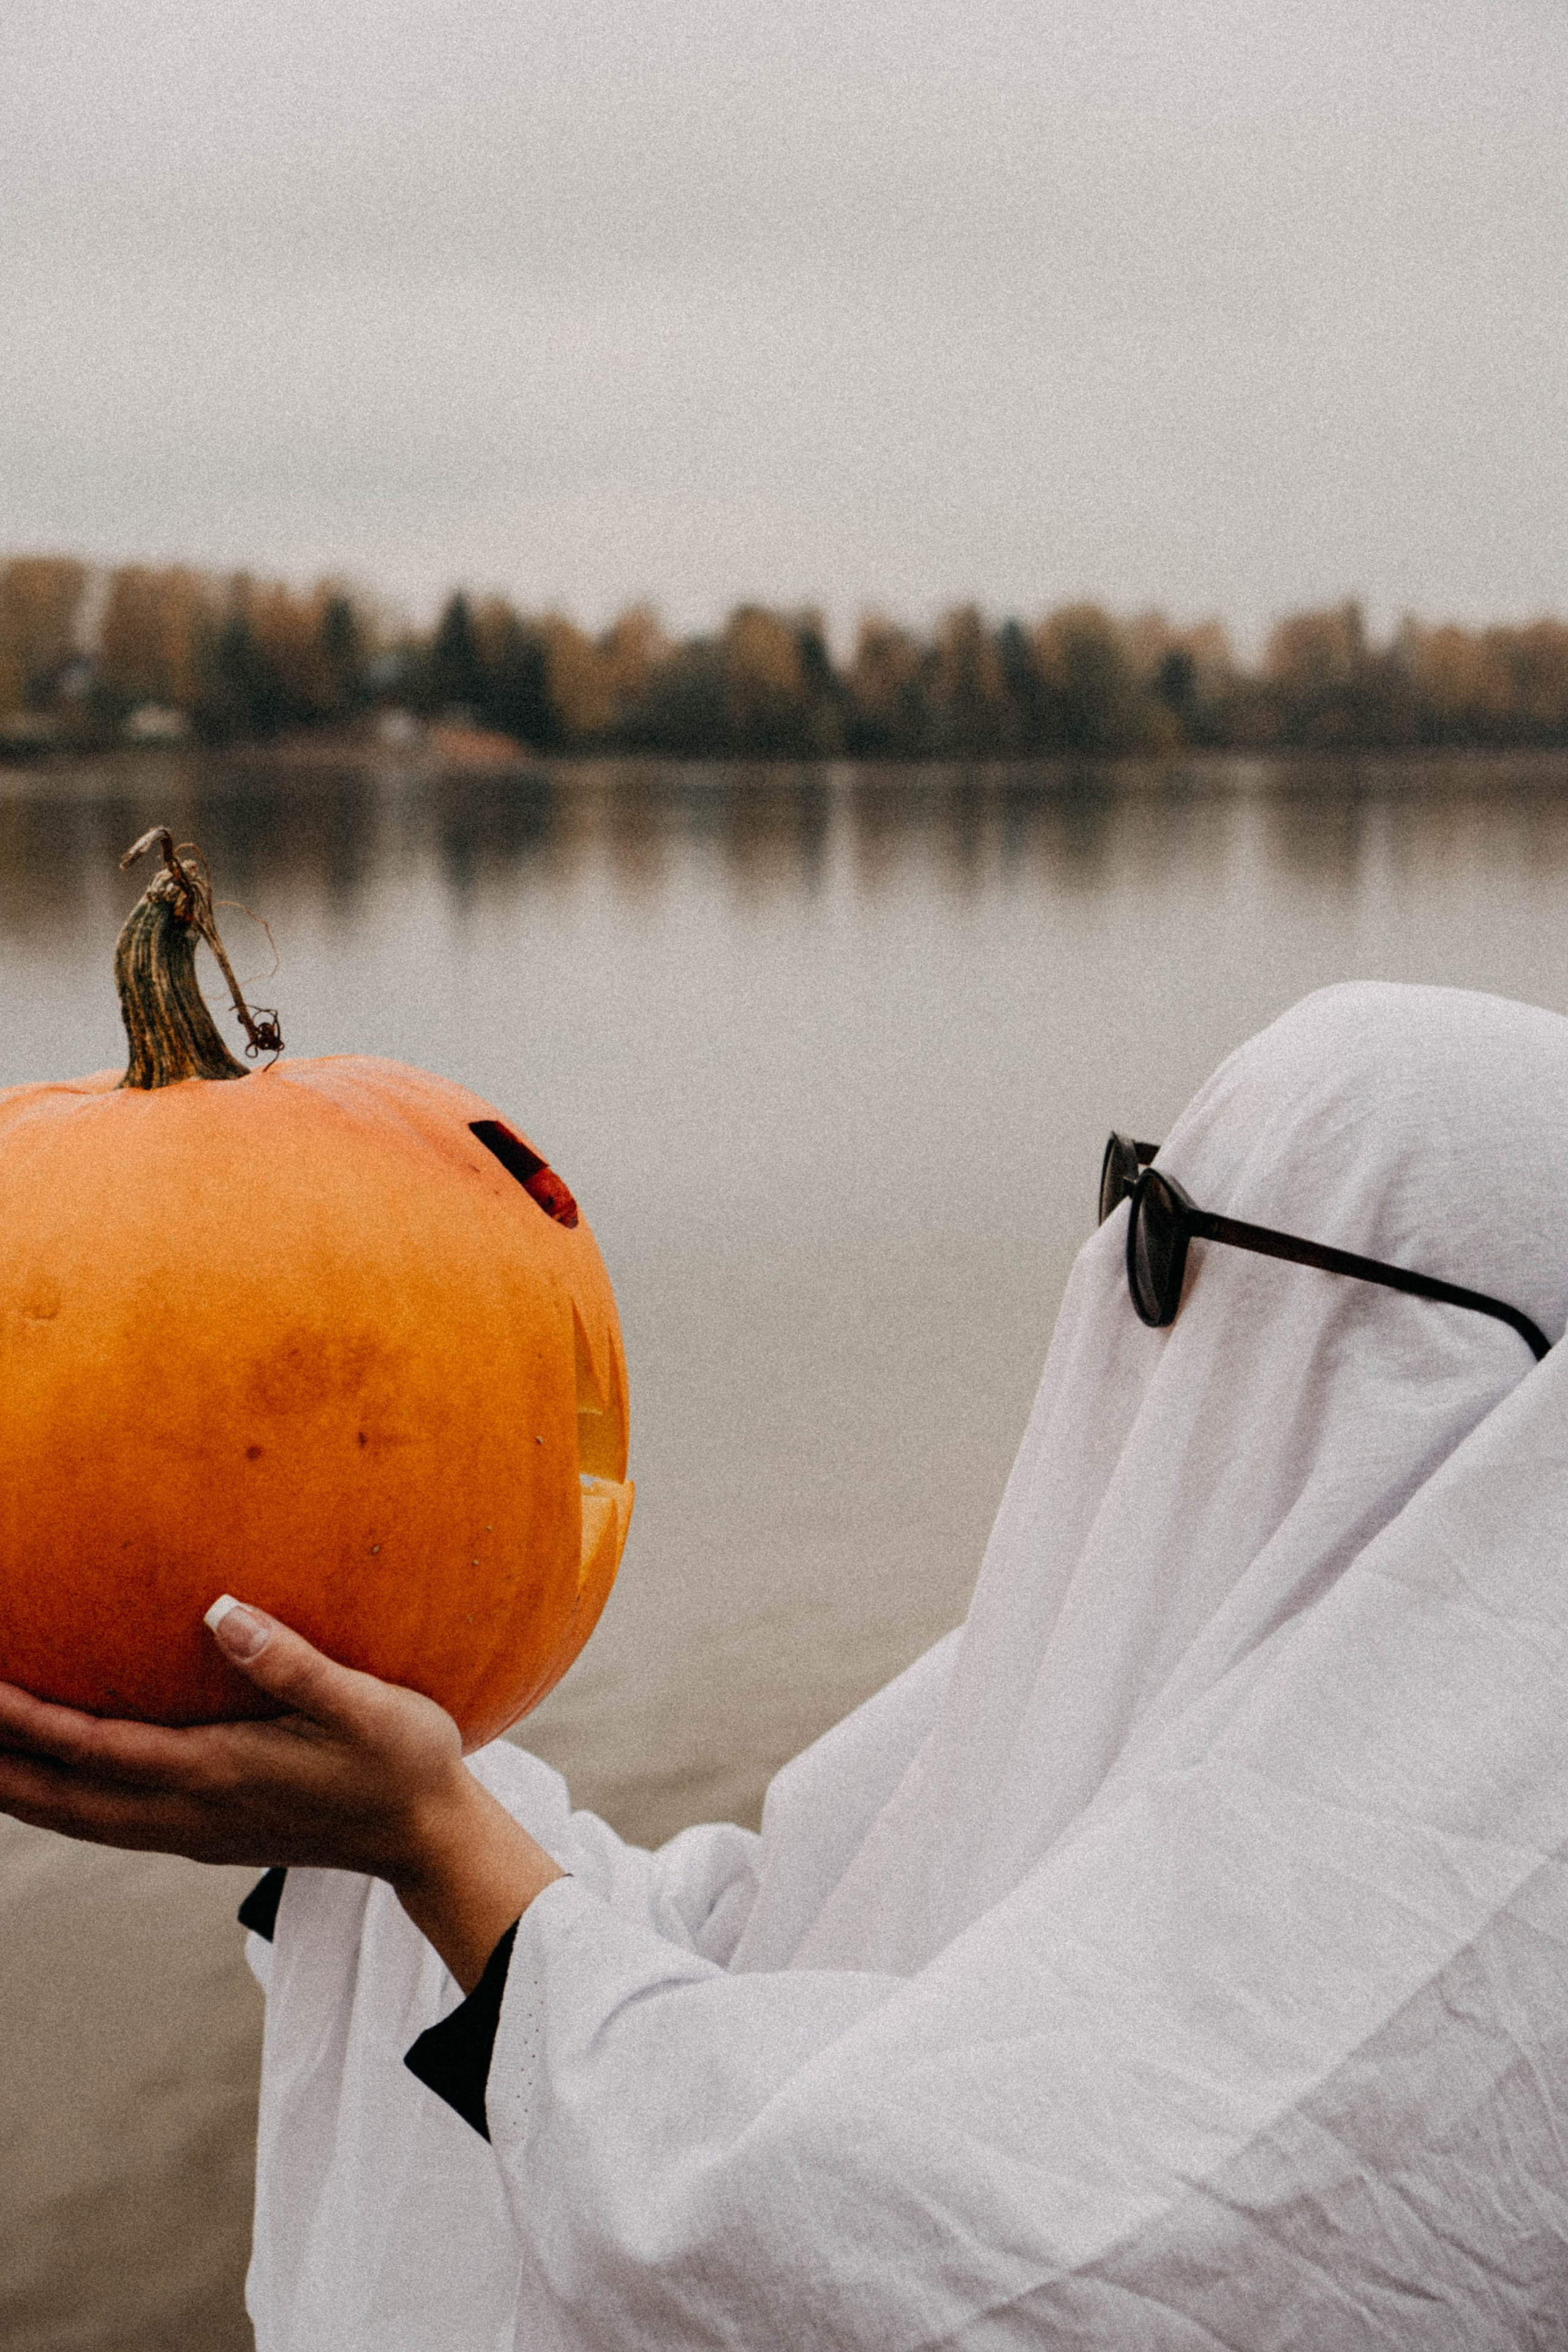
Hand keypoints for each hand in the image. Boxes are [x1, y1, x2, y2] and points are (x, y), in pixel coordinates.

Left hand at [0, 1601, 562, 1989]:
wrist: (428, 1839)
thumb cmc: (405, 1763)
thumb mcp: (364, 1707)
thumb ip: (293, 1662)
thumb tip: (220, 1611)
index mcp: (217, 1774)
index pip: (95, 1749)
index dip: (28, 1721)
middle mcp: (190, 1811)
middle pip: (62, 1799)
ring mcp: (193, 1831)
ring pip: (78, 1819)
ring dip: (18, 1789)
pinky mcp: (206, 1834)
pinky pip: (106, 1820)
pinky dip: (61, 1799)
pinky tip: (52, 1775)